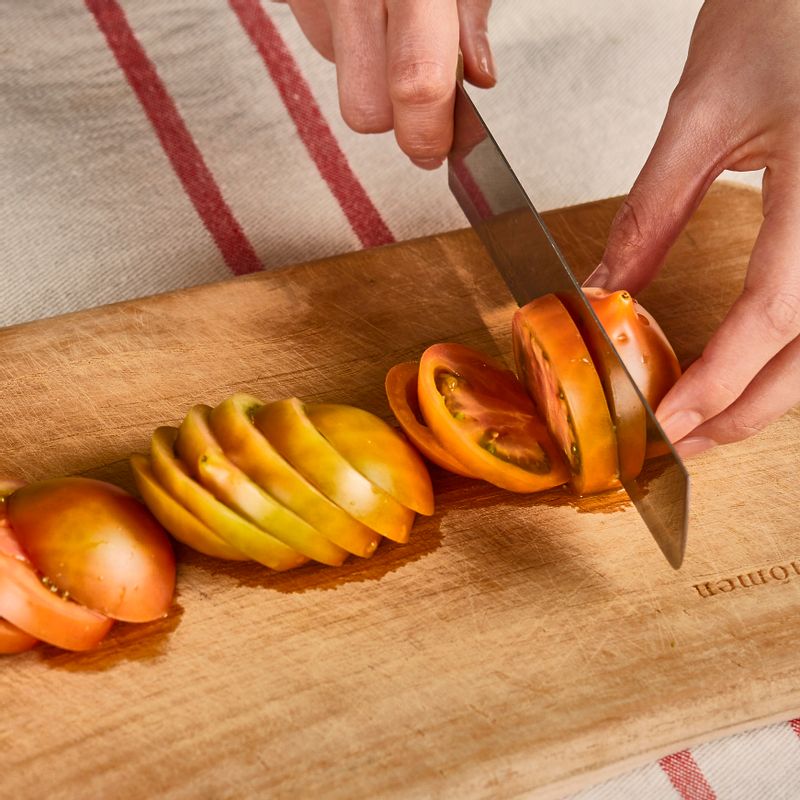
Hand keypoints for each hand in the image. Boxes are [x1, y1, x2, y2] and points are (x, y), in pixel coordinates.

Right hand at [278, 0, 494, 167]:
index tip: (437, 152)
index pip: (418, 85)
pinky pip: (320, 40)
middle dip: (395, 118)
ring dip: (368, 70)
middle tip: (421, 96)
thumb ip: (468, 16)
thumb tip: (478, 77)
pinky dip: (346, 37)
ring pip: (339, 78)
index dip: (429, 133)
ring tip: (389, 23)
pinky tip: (362, 9)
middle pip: (365, 111)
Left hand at [587, 0, 799, 457]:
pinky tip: (759, 360)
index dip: (718, 382)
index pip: (772, 315)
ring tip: (713, 416)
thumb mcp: (702, 112)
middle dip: (746, 411)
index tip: (667, 423)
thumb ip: (652, 212)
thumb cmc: (787, 10)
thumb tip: (605, 288)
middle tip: (685, 445)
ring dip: (774, 390)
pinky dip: (794, 347)